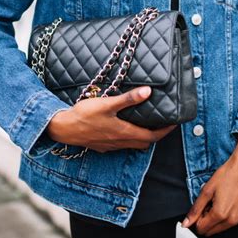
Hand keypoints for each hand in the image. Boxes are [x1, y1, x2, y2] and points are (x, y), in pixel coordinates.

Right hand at [47, 86, 176, 151]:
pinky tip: (125, 127)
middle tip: (162, 123)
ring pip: (133, 144)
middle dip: (156, 134)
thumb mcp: (108, 104)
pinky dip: (129, 137)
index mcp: (125, 133)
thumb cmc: (84, 115)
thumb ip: (128, 99)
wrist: (63, 128)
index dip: (165, 131)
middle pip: (145, 142)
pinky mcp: (102, 145)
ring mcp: (110, 146)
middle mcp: (120, 142)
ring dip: (143, 136)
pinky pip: (121, 144)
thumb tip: (149, 92)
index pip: (153, 136)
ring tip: (146, 123)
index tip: (174, 123)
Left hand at [181, 137, 237, 236]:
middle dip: (206, 219)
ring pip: (220, 228)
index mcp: (220, 214)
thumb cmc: (228, 174)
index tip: (201, 206)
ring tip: (218, 200)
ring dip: (216, 218)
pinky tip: (227, 201)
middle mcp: (231, 220)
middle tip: (209, 202)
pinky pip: (230, 223)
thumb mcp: (206, 190)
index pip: (201, 228)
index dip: (198, 218)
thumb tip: (186, 223)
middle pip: (211, 231)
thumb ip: (196, 209)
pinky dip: (226, 216)